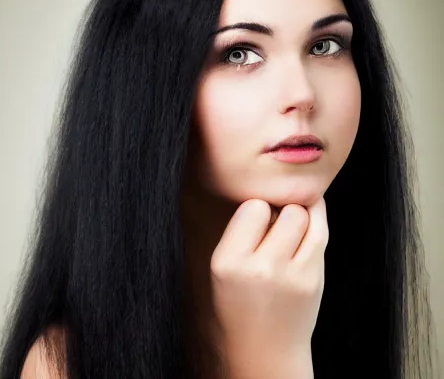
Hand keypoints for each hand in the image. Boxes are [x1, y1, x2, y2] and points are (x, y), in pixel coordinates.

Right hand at [210, 197, 327, 377]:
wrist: (263, 351)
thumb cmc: (239, 304)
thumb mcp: (222, 267)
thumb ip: (240, 233)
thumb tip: (269, 193)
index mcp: (227, 262)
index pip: (252, 207)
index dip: (256, 208)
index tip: (254, 218)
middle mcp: (260, 269)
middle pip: (284, 209)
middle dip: (280, 209)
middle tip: (275, 221)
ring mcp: (292, 276)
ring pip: (305, 217)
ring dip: (299, 213)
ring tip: (291, 221)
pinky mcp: (314, 281)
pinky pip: (320, 233)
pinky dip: (315, 221)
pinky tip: (308, 222)